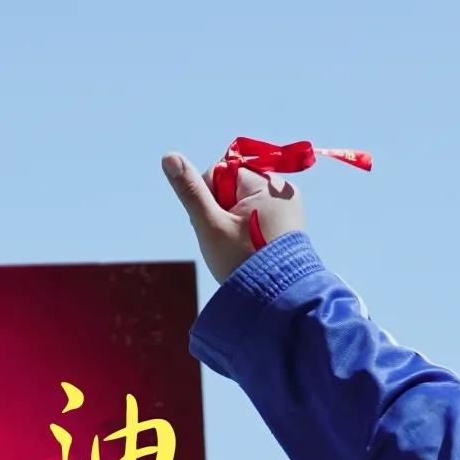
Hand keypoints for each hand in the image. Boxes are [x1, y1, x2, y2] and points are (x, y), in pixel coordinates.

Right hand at [160, 153, 304, 284]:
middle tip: (229, 241)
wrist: (278, 302)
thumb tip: (169, 157)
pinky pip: (259, 216)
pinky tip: (251, 249)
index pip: (222, 173)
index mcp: (268, 184)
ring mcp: (289, 207)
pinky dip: (248, 230)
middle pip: (234, 187)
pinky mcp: (290, 224)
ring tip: (240, 248)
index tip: (217, 224)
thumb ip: (190, 191)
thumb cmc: (242, 263)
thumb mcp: (210, 225)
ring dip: (233, 222)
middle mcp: (283, 190)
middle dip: (223, 211)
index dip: (210, 198)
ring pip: (244, 203)